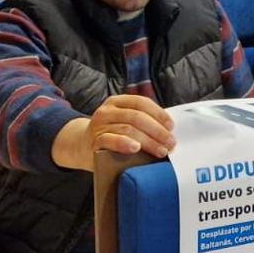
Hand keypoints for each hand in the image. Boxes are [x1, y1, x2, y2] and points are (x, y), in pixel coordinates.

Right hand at [52, 94, 174, 170]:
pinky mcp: (94, 141)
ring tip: (161, 150)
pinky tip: (136, 148)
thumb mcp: (124, 121)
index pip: (141, 102)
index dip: (159, 114)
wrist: (82, 146)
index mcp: (117, 102)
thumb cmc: (111, 134)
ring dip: (148, 141)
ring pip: (128, 129)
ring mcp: (99, 125)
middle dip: (157, 131)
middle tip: (170, 143)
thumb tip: (168, 130)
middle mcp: (107, 111)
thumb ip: (142, 121)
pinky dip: (124, 144)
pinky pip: (110, 140)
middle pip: (137, 117)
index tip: (171, 127)